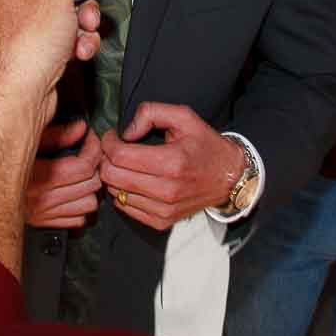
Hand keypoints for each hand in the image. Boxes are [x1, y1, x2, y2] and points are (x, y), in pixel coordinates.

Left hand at [0, 0, 112, 131]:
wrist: (17, 96)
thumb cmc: (23, 48)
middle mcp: (10, 1)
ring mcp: (22, 28)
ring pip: (61, 13)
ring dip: (81, 20)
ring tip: (83, 28)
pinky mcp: (33, 51)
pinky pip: (61, 38)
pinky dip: (75, 42)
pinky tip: (77, 50)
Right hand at [26, 118, 103, 227]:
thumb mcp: (26, 141)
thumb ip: (56, 135)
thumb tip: (80, 129)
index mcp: (42, 176)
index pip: (84, 166)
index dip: (93, 149)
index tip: (91, 139)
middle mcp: (45, 198)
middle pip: (90, 184)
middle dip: (95, 166)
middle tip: (89, 154)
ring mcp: (45, 213)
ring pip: (88, 204)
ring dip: (89, 190)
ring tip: (83, 176)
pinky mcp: (44, 223)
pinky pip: (77, 221)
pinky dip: (79, 208)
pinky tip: (73, 195)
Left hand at [97, 103, 242, 230]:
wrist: (229, 178)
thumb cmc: (204, 145)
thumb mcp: (184, 117)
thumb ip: (151, 113)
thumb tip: (126, 132)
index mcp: (172, 162)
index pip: (120, 156)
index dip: (108, 142)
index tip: (113, 136)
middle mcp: (167, 190)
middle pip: (112, 176)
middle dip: (107, 159)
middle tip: (116, 149)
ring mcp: (163, 209)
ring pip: (115, 193)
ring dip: (114, 176)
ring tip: (126, 165)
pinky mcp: (161, 221)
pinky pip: (125, 207)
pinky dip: (123, 192)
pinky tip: (134, 180)